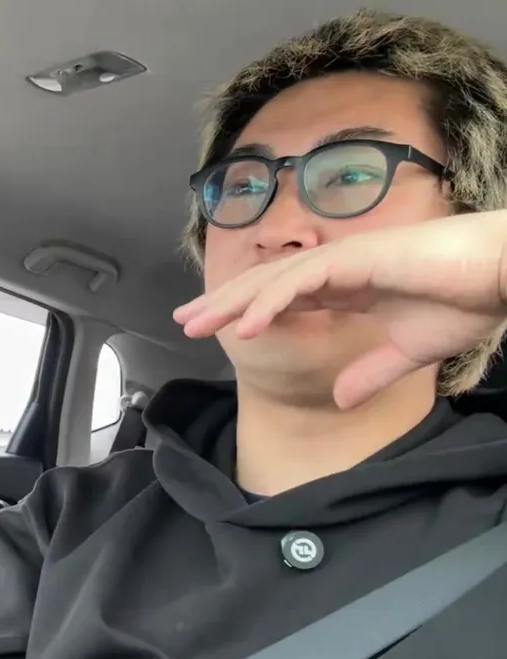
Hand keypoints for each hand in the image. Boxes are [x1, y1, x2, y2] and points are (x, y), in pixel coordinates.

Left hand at [173, 210, 506, 408]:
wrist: (506, 275)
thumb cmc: (469, 301)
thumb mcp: (410, 351)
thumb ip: (372, 371)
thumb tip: (341, 398)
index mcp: (347, 285)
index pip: (282, 297)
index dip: (247, 311)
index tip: (215, 329)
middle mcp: (337, 268)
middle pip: (265, 285)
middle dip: (223, 304)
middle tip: (184, 323)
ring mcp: (344, 259)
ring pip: (272, 280)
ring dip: (233, 303)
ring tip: (198, 324)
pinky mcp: (356, 258)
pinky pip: (301, 282)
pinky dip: (271, 302)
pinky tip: (247, 325)